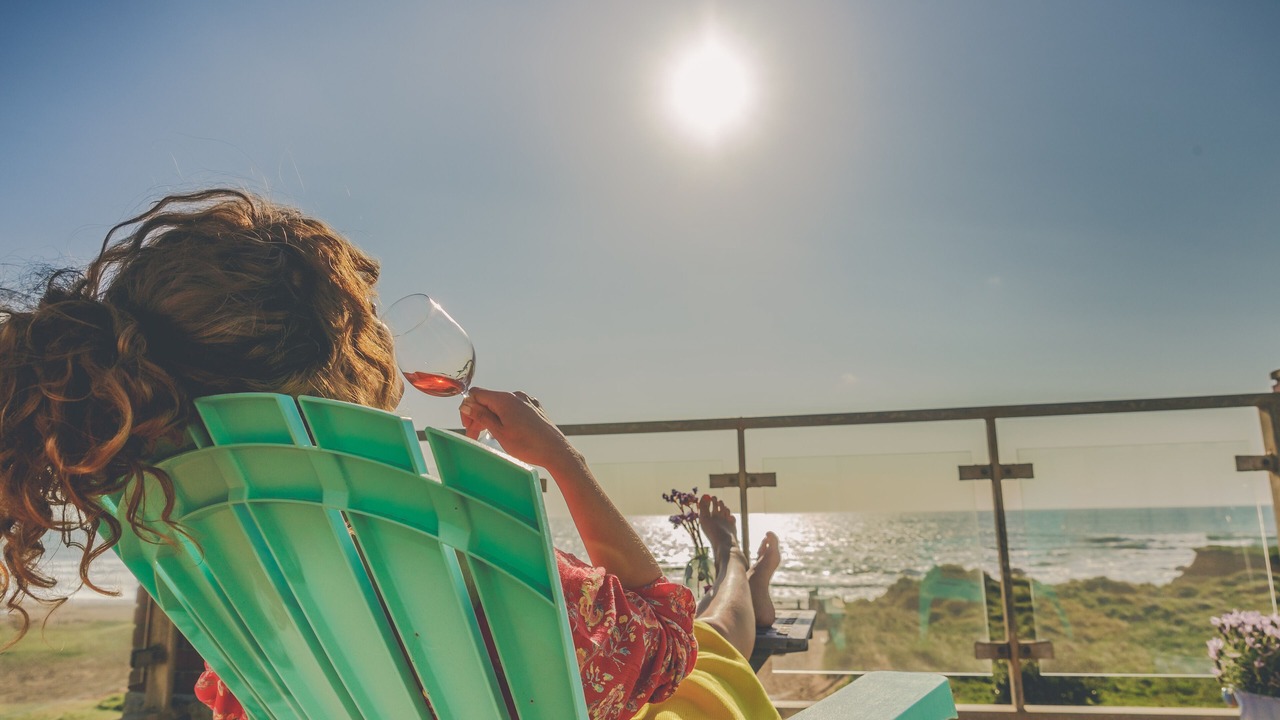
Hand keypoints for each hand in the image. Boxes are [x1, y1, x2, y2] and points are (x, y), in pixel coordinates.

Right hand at [460, 388, 578, 470]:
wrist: (556, 451)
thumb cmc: (528, 445)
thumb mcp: (499, 432)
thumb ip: (481, 416)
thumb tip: (465, 404)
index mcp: (505, 399)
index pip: (477, 394)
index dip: (468, 409)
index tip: (467, 426)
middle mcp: (516, 396)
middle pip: (488, 401)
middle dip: (478, 417)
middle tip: (474, 436)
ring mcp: (527, 401)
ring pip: (500, 406)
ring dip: (490, 419)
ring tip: (488, 437)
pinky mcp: (534, 408)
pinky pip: (513, 409)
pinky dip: (504, 418)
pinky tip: (506, 432)